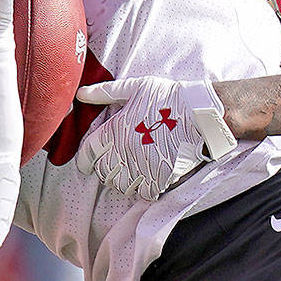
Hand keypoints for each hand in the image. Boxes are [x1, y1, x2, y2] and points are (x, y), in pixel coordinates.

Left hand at [75, 76, 237, 199]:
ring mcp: (142, 167)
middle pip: (103, 173)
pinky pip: (143, 192)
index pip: (87, 154)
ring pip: (120, 185)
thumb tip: (80, 94)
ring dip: (122, 181)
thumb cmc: (168, 97)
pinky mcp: (160, 178)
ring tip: (129, 173)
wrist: (200, 113)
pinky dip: (143, 189)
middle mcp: (123, 152)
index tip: (87, 162)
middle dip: (104, 170)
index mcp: (115, 130)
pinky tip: (147, 180)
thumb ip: (105, 92)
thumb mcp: (135, 87)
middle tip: (112, 165)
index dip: (84, 160)